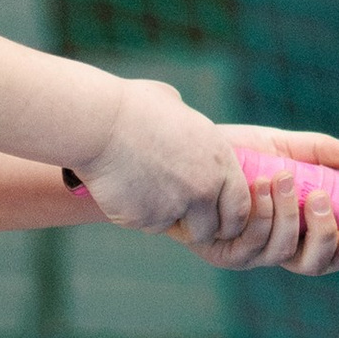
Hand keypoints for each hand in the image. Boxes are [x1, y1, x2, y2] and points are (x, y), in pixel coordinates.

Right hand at [71, 77, 253, 242]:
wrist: (98, 123)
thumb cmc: (134, 108)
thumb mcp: (179, 111)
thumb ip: (194, 135)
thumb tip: (191, 136)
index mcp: (219, 161)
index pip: (240, 208)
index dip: (228, 217)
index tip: (215, 217)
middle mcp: (203, 189)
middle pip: (209, 229)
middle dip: (194, 226)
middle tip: (177, 214)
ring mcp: (174, 207)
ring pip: (174, 229)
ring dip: (163, 219)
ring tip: (144, 190)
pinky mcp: (146, 219)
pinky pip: (145, 224)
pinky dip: (136, 214)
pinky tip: (124, 188)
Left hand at [194, 124, 338, 275]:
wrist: (193, 151)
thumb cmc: (239, 154)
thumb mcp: (282, 148)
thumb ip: (319, 151)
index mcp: (294, 231)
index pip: (324, 257)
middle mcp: (272, 248)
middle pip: (308, 265)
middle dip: (320, 234)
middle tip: (318, 197)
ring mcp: (247, 253)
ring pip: (279, 250)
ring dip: (286, 214)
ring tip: (281, 176)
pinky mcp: (221, 249)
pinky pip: (249, 242)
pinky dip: (259, 213)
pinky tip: (258, 184)